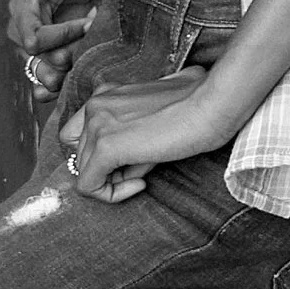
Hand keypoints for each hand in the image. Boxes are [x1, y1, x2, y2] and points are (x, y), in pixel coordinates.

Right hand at [6, 0, 110, 100]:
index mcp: (23, 5)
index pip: (36, 39)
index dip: (67, 35)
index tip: (92, 20)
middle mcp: (20, 29)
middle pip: (40, 61)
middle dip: (72, 54)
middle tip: (95, 38)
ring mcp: (29, 48)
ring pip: (43, 76)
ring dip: (66, 75)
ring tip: (87, 65)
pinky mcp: (42, 59)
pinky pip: (42, 84)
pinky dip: (56, 90)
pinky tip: (70, 88)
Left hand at [59, 71, 227, 200]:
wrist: (210, 106)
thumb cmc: (196, 104)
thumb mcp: (158, 110)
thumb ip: (136, 126)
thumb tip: (129, 161)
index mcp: (106, 94)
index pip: (79, 135)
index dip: (100, 155)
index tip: (132, 160)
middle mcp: (95, 105)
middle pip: (81, 155)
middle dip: (109, 169)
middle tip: (142, 169)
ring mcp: (97, 126)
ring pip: (84, 172)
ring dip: (114, 180)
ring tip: (146, 171)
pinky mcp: (106, 148)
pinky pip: (89, 186)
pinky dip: (111, 194)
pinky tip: (141, 185)